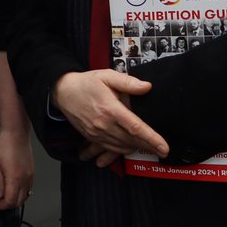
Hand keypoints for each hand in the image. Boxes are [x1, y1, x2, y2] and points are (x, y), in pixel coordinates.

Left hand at [0, 126, 34, 209]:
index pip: (10, 200)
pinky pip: (29, 188)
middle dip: (9, 205)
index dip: (2, 205)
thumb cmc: (5, 145)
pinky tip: (15, 189)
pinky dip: (22, 192)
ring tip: (6, 196)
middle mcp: (25, 179)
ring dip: (16, 199)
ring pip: (26, 195)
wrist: (17, 132)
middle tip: (0, 202)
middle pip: (19, 201)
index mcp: (15, 178)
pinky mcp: (32, 171)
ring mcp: (30, 175)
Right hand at [52, 69, 168, 161]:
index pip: (135, 127)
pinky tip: (131, 147)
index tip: (164, 148)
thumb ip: (128, 82)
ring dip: (136, 149)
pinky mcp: (91, 137)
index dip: (152, 139)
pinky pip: (109, 148)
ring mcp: (96, 132)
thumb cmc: (86, 82)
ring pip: (121, 147)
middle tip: (162, 150)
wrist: (62, 91)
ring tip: (150, 148)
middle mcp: (103, 124)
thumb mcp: (107, 76)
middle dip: (148, 146)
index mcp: (110, 108)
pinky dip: (122, 150)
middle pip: (131, 140)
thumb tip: (147, 87)